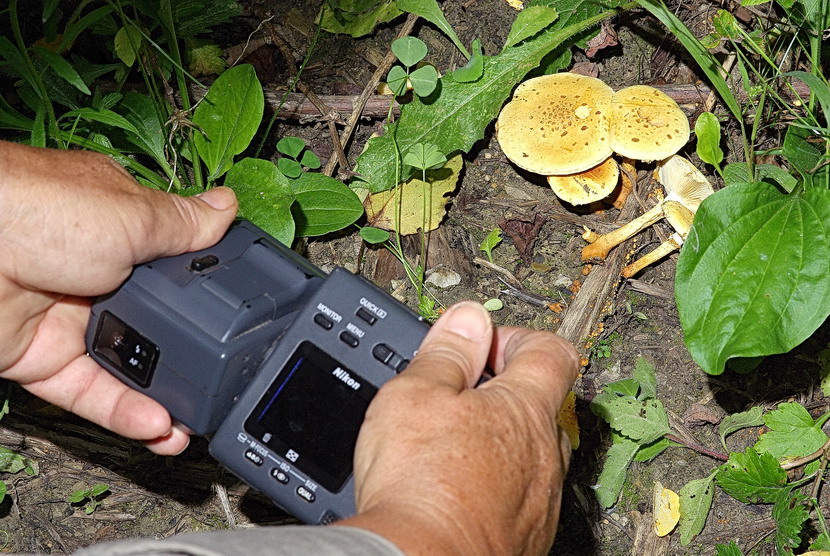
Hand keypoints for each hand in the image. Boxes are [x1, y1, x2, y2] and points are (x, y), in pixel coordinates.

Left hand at [0, 141, 237, 453]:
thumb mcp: (132, 213)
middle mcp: (97, 273)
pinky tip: (157, 424)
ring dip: (160, 396)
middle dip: (189, 354)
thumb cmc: (33, 208)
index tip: (237, 319)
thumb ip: (184, 225)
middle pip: (156, 323)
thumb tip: (226, 208)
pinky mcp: (42, 360)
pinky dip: (124, 411)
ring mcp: (69, 319)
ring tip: (192, 419)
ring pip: (126, 367)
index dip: (206, 292)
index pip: (175, 265)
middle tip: (219, 379)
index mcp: (120, 227)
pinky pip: (92, 392)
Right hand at [339, 302, 578, 554]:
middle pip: (543, 404)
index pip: (550, 352)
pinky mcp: (527, 536)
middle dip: (505, 391)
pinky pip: (522, 495)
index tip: (483, 346)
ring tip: (452, 447)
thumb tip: (469, 319)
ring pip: (533, 453)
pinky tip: (458, 490)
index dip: (516, 338)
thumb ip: (449, 351)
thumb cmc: (422, 485)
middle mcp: (545, 454)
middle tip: (459, 396)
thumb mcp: (417, 393)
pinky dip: (497, 484)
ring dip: (500, 440)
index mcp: (526, 408)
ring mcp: (541, 500)